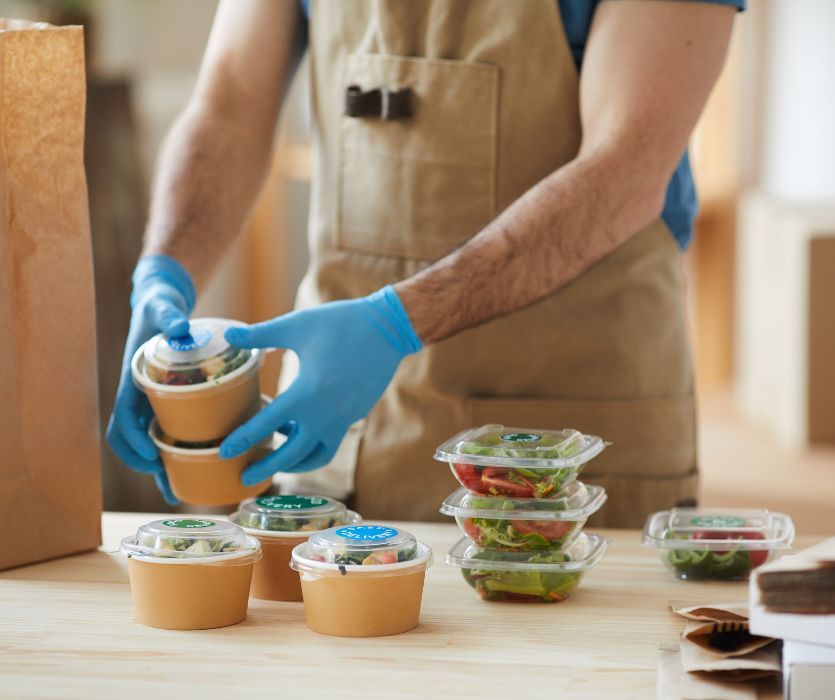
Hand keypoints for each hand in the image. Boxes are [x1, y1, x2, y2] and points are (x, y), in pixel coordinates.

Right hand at [106, 255, 195, 504]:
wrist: (158, 304)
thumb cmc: (159, 308)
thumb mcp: (162, 309)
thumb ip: (169, 316)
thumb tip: (180, 326)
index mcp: (131, 379)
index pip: (123, 417)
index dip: (134, 440)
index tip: (151, 456)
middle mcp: (136, 395)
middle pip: (131, 439)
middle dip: (144, 464)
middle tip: (167, 483)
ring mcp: (149, 401)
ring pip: (147, 442)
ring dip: (158, 467)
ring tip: (177, 492)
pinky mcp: (164, 401)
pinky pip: (163, 431)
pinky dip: (173, 451)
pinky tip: (193, 467)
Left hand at [219, 286, 422, 484]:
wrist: (389, 329)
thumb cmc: (341, 324)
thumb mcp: (296, 326)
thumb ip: (260, 334)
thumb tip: (228, 333)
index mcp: (306, 394)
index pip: (266, 426)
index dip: (243, 440)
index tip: (224, 452)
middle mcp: (325, 415)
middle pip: (291, 455)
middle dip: (266, 467)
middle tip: (244, 476)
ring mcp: (343, 418)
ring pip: (315, 454)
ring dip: (294, 460)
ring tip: (277, 452)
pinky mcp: (355, 414)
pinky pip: (329, 439)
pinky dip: (311, 442)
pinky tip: (299, 425)